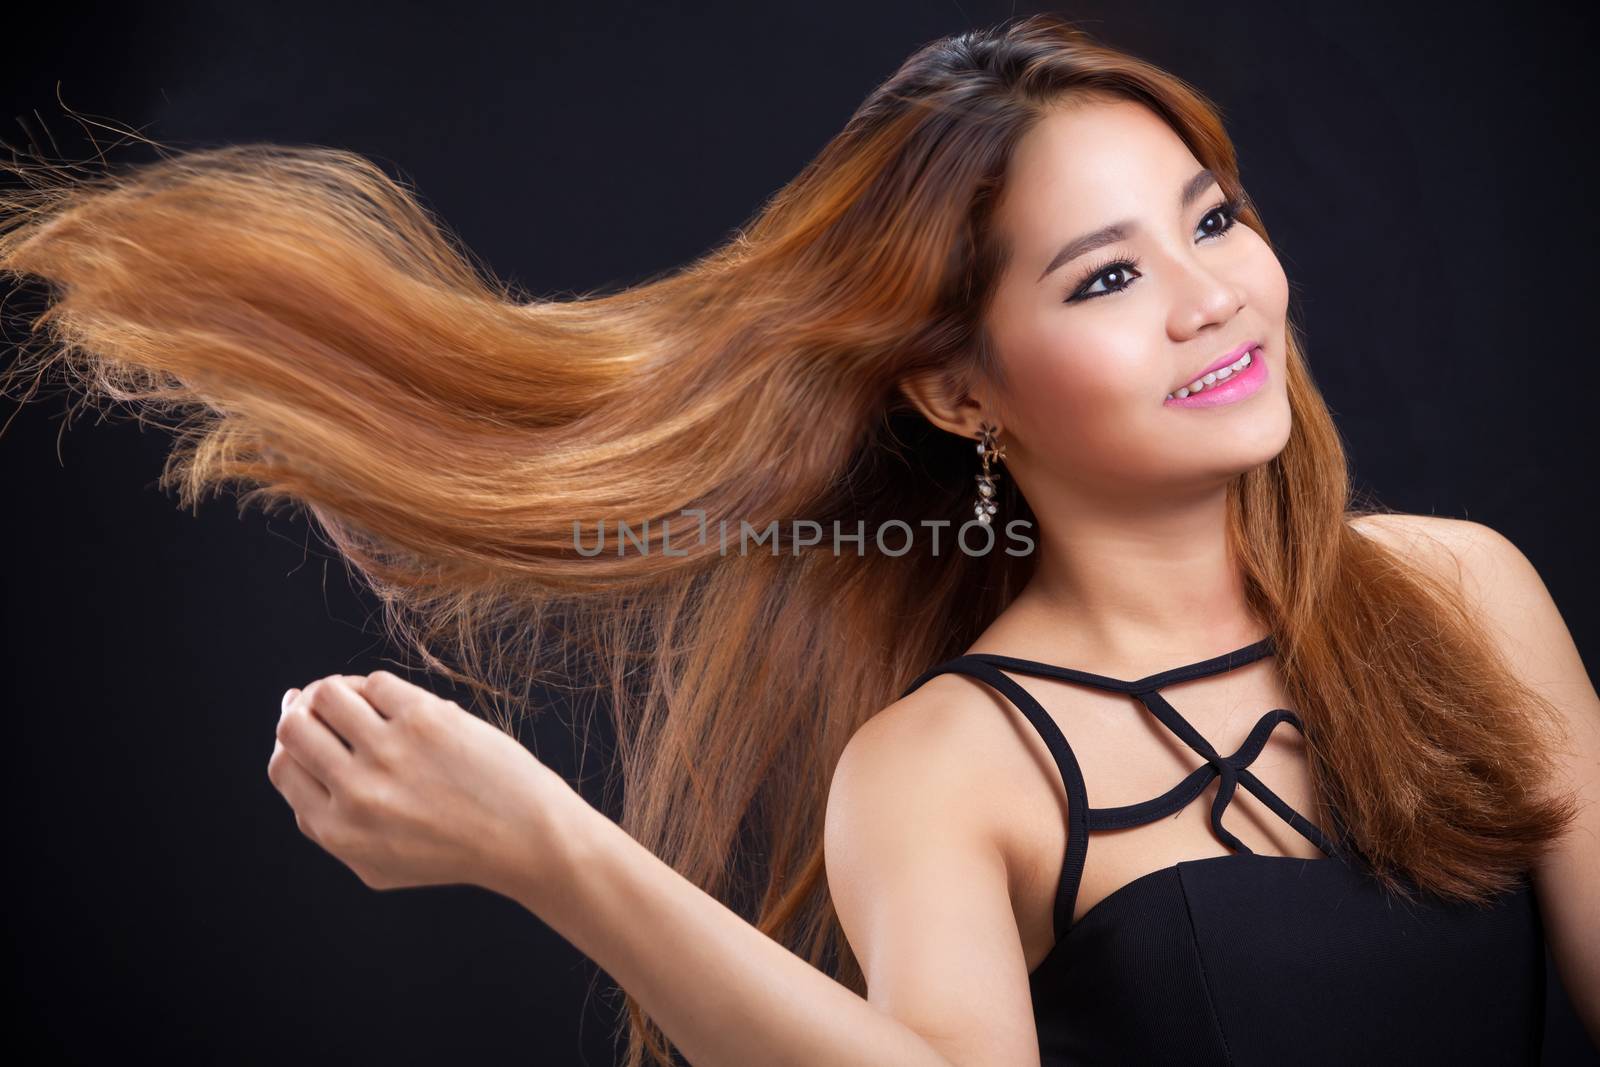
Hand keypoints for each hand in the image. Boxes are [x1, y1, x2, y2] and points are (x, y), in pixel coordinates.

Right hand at [268, 670, 574, 895]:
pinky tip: (388, 698)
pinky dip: (374, 686)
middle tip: (315, 702)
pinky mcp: (425, 720)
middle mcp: (355, 791)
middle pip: (294, 727)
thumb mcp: (377, 865)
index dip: (287, 743)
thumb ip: (327, 831)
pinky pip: (376, 683)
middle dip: (300, 709)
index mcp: (337, 830)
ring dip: (333, 690)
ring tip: (350, 695)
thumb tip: (293, 766)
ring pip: (328, 694)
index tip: (301, 726)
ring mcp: (389, 752)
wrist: (525, 838)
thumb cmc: (455, 851)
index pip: (283, 768)